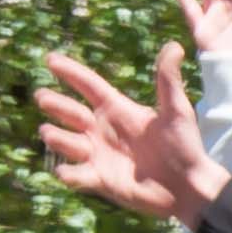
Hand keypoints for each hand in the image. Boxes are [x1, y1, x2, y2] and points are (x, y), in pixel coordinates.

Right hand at [35, 47, 231, 227]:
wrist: (189, 186)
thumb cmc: (186, 146)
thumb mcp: (177, 111)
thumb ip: (169, 80)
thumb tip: (174, 46)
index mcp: (118, 109)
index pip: (88, 85)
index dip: (70, 72)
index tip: (50, 59)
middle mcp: (103, 130)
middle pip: (71, 112)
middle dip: (55, 104)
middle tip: (42, 97)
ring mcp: (99, 155)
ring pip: (67, 142)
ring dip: (56, 137)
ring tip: (48, 132)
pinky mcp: (100, 180)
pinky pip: (76, 176)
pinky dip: (67, 173)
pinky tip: (63, 170)